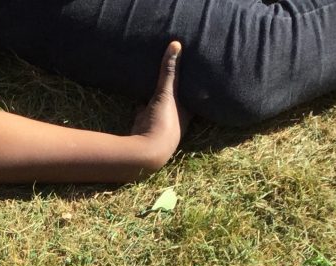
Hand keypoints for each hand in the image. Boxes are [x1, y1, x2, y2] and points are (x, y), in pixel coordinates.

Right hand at [129, 41, 186, 170]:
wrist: (146, 150)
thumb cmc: (164, 122)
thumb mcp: (168, 93)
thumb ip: (170, 70)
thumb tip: (176, 44)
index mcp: (187, 113)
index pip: (194, 98)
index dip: (195, 88)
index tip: (197, 74)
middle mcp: (175, 120)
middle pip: (176, 102)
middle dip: (175, 92)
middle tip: (176, 74)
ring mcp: (158, 124)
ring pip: (159, 107)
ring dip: (156, 98)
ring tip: (157, 82)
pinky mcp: (143, 126)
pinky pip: (142, 111)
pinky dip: (140, 104)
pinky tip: (137, 95)